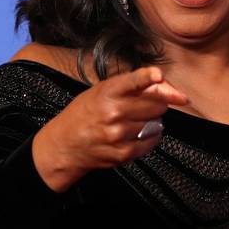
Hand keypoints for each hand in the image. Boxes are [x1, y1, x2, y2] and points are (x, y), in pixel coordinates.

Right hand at [32, 66, 188, 192]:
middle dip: (158, 102)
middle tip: (146, 104)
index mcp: (107, 92)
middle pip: (156, 104)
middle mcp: (113, 112)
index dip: (148, 77)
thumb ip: (132, 84)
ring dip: (152, 120)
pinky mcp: (123, 152)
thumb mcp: (102, 90)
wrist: (65, 144)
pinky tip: (138, 132)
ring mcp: (119, 134)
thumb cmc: (84, 113)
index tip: (158, 75)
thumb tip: (164, 84)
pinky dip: (150, 136)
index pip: (133, 81)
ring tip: (135, 120)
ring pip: (157, 122)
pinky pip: (152, 140)